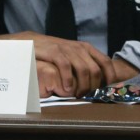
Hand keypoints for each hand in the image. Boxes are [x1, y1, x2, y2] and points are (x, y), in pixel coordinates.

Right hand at [0, 31, 117, 96]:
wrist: (30, 42)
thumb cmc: (52, 55)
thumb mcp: (71, 59)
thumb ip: (83, 67)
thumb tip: (101, 83)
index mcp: (86, 49)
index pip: (105, 62)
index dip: (109, 77)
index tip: (106, 90)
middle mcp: (79, 48)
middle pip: (96, 70)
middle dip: (94, 86)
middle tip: (87, 97)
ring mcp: (67, 48)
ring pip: (84, 69)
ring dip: (83, 86)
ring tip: (77, 96)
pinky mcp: (53, 50)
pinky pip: (66, 65)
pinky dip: (68, 78)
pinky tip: (66, 89)